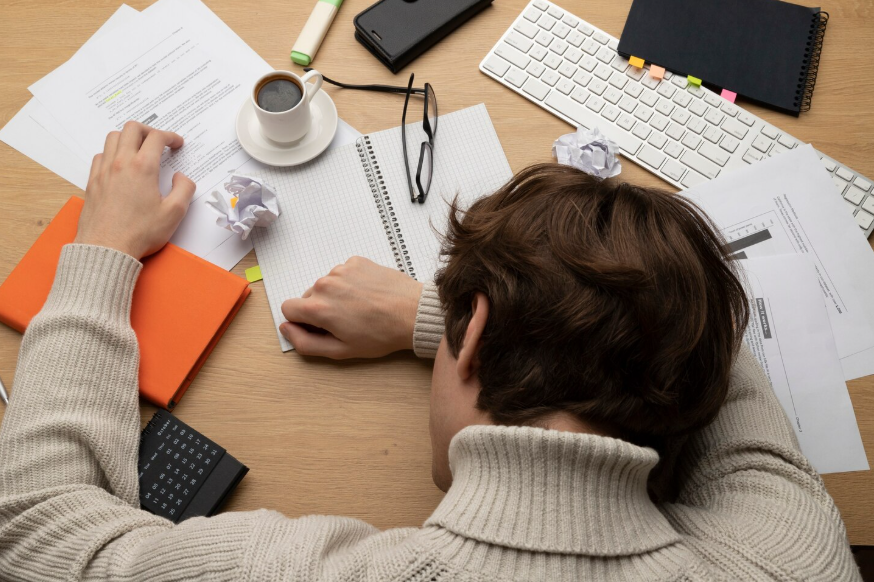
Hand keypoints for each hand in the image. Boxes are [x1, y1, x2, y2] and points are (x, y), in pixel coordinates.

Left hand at [75, 121, 195, 259]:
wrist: (107, 248)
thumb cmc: (139, 233)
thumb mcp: (174, 213)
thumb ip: (184, 189)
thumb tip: (181, 177)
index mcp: (142, 167)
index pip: (157, 137)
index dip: (170, 136)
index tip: (177, 144)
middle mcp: (120, 163)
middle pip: (131, 129)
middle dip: (148, 130)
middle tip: (158, 141)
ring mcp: (103, 171)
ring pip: (112, 138)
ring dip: (128, 138)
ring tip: (139, 150)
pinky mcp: (92, 182)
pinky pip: (100, 156)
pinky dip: (112, 153)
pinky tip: (120, 166)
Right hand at [280, 257, 423, 358]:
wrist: (413, 313)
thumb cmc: (381, 335)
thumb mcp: (341, 350)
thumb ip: (306, 343)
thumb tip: (286, 329)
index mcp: (317, 307)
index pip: (288, 308)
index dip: (301, 321)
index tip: (320, 328)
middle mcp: (325, 284)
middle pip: (308, 297)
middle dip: (321, 309)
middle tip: (347, 322)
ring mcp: (341, 270)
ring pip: (326, 285)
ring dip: (336, 296)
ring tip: (360, 308)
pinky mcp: (356, 261)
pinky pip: (342, 273)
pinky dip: (350, 283)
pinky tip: (367, 295)